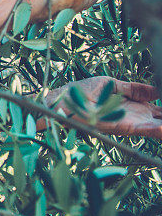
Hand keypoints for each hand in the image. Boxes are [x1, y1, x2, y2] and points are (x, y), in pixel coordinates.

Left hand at [45, 76, 161, 138]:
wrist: (63, 99)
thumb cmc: (83, 92)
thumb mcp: (112, 85)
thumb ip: (135, 88)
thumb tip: (157, 91)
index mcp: (135, 107)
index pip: (160, 111)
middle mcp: (137, 117)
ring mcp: (132, 123)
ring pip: (159, 128)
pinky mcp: (124, 127)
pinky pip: (147, 130)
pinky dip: (159, 130)